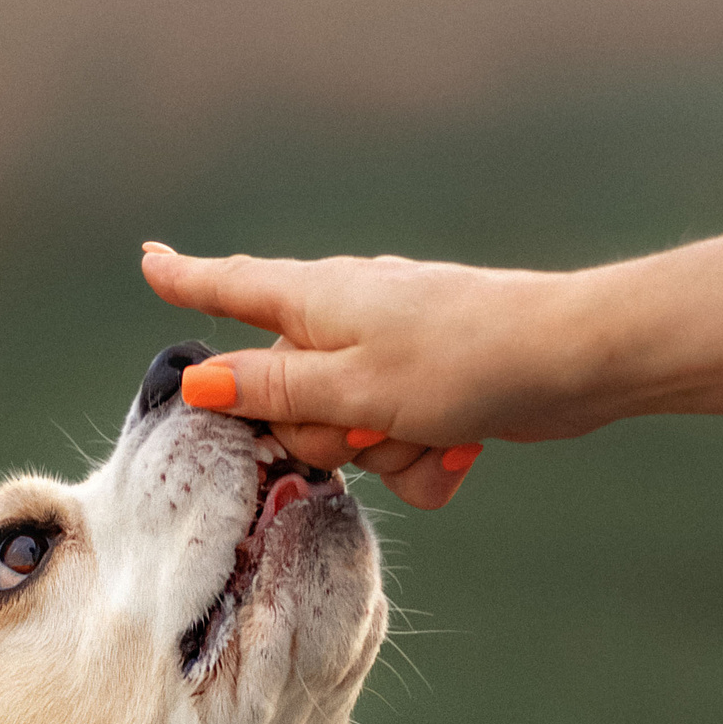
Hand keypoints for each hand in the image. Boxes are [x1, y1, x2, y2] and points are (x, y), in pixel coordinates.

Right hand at [141, 244, 585, 508]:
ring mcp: (394, 359)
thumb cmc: (460, 360)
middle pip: (289, 399)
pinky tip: (464, 454)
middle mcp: (349, 324)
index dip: (189, 279)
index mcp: (318, 302)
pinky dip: (428, 464)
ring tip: (430, 435)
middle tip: (367, 429)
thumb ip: (272, 390)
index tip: (149, 258)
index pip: (232, 287)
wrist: (573, 363)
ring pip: (350, 437)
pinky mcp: (435, 394)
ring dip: (388, 457)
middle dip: (323, 435)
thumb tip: (198, 381)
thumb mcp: (350, 385)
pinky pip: (402, 452)